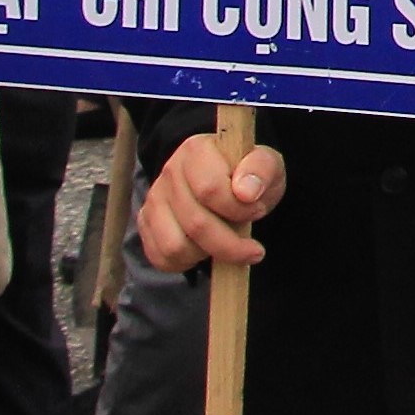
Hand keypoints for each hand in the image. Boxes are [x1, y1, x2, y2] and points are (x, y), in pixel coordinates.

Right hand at [137, 128, 284, 268]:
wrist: (232, 183)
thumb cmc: (249, 176)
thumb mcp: (268, 165)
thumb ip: (262, 170)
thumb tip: (246, 192)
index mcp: (196, 151)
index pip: (210, 189)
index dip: (239, 209)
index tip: (258, 211)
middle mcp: (169, 172)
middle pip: (195, 224)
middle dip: (230, 244)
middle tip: (252, 247)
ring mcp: (154, 199)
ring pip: (175, 246)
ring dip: (206, 254)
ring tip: (224, 244)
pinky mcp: (147, 223)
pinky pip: (161, 258)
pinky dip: (187, 263)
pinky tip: (205, 250)